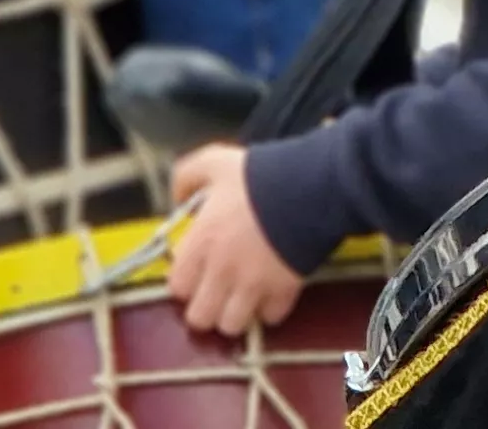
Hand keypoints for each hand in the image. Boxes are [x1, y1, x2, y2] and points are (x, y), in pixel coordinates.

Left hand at [167, 144, 311, 334]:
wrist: (310, 186)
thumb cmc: (259, 175)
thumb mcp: (214, 161)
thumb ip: (186, 176)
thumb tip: (177, 199)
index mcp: (202, 243)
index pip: (177, 287)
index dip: (186, 281)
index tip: (196, 270)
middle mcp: (222, 272)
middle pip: (200, 317)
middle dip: (206, 306)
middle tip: (216, 290)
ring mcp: (254, 286)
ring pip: (232, 325)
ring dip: (235, 313)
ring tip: (241, 297)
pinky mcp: (284, 291)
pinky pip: (270, 317)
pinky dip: (268, 309)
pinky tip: (269, 292)